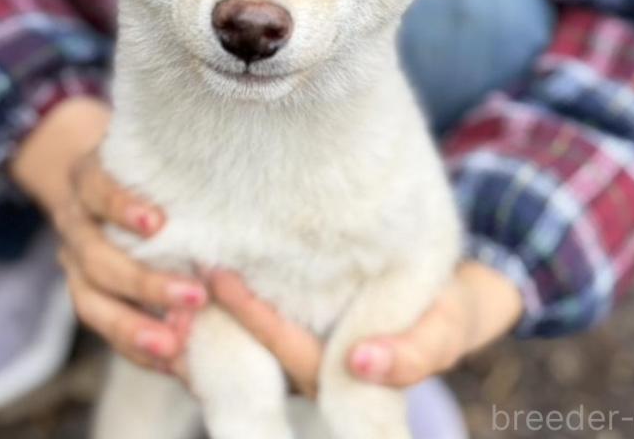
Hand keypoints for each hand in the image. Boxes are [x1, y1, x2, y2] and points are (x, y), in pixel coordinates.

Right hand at [11, 96, 206, 371]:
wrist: (101, 181)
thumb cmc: (147, 168)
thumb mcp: (155, 156)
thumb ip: (176, 169)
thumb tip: (241, 183)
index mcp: (88, 180)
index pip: (97, 189)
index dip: (121, 206)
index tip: (157, 223)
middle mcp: (74, 223)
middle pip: (97, 258)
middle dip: (144, 282)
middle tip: (195, 297)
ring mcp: (73, 263)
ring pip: (91, 303)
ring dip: (133, 328)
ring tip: (174, 347)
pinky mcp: (86, 294)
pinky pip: (103, 330)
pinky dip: (135, 348)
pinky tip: (171, 361)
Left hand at [209, 260, 521, 395]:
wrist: (442, 292)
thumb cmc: (445, 312)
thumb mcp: (444, 330)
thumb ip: (413, 353)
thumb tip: (360, 364)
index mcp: (341, 377)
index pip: (289, 352)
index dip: (257, 321)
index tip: (226, 280)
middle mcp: (310, 367)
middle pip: (256, 346)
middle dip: (225, 308)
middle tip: (197, 259)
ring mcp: (300, 342)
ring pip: (246, 335)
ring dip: (216, 303)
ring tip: (188, 257)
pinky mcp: (295, 316)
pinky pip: (255, 310)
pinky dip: (226, 293)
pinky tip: (203, 256)